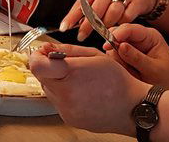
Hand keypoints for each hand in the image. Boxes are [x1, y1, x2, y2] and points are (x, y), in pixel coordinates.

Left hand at [29, 44, 148, 135]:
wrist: (132, 108)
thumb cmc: (118, 81)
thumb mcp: (94, 56)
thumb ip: (67, 50)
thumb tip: (47, 48)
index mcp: (72, 75)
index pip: (36, 65)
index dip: (37, 55)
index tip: (44, 52)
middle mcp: (66, 96)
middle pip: (41, 77)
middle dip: (49, 67)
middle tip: (64, 64)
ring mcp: (66, 110)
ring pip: (49, 89)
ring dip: (57, 81)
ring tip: (78, 80)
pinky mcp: (69, 119)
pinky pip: (58, 102)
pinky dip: (64, 94)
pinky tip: (81, 92)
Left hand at [60, 0, 157, 39]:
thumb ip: (86, 10)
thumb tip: (70, 25)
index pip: (80, 3)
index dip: (71, 17)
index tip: (63, 28)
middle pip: (94, 11)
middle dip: (86, 26)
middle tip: (81, 36)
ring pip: (111, 15)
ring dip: (106, 25)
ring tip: (104, 29)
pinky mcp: (136, 1)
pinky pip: (126, 18)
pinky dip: (121, 23)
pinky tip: (120, 23)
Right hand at [103, 24, 168, 93]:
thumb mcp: (155, 70)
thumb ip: (137, 58)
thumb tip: (119, 46)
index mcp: (150, 36)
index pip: (129, 29)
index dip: (117, 35)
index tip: (108, 46)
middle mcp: (139, 39)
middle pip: (117, 35)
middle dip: (116, 49)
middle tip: (124, 65)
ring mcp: (131, 48)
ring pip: (113, 48)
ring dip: (118, 61)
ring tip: (134, 73)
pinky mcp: (125, 57)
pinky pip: (114, 59)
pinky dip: (118, 66)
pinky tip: (130, 73)